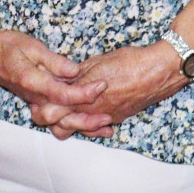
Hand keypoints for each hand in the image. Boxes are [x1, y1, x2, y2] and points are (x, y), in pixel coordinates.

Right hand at [0, 27, 104, 117]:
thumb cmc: (6, 46)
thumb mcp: (31, 46)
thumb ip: (54, 61)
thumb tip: (75, 71)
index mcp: (32, 81)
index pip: (62, 93)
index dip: (84, 92)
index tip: (102, 85)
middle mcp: (33, 97)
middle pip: (63, 116)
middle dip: (88, 119)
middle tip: (110, 117)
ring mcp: (34, 101)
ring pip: (60, 122)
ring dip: (83, 125)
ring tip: (105, 127)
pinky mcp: (37, 101)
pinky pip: (57, 117)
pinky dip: (74, 122)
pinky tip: (91, 123)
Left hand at [36, 42, 186, 139]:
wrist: (158, 72)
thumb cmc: (129, 63)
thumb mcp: (96, 63)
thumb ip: (76, 74)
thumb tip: (60, 77)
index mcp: (83, 97)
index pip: (52, 111)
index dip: (41, 106)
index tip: (36, 99)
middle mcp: (92, 113)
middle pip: (61, 126)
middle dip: (50, 118)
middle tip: (43, 107)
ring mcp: (105, 118)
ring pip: (78, 129)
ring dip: (69, 122)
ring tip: (63, 110)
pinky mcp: (117, 118)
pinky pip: (96, 128)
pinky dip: (88, 125)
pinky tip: (87, 118)